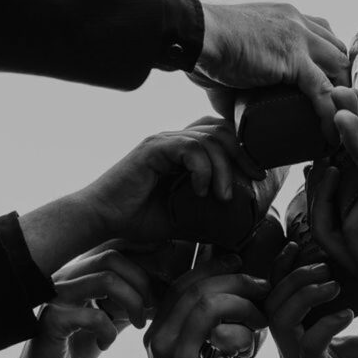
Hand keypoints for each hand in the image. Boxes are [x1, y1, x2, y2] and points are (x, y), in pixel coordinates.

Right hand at [0, 248, 156, 357]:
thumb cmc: (77, 347)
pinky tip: (105, 344)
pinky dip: (109, 331)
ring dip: (132, 302)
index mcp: (79, 272)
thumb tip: (167, 290)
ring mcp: (56, 295)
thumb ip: (132, 301)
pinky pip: (94, 315)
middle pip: (113, 256)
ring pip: (106, 279)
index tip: (164, 286)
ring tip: (138, 325)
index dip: (146, 262)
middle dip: (142, 282)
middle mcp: (65, 276)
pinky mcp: (52, 319)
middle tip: (152, 308)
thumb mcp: (113, 318)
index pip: (116, 247)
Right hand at [81, 116, 265, 242]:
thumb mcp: (181, 218)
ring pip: (210, 138)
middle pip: (222, 128)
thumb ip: (206, 215)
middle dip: (244, 153)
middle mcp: (172, 141)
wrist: (100, 220)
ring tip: (222, 196)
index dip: (243, 149)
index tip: (257, 175)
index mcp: (180, 151)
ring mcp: (162, 142)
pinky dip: (202, 169)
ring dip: (224, 168)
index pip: (220, 133)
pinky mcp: (152, 149)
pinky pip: (190, 148)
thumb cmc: (135, 219)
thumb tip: (236, 228)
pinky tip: (200, 191)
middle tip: (253, 179)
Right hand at [144, 255, 269, 357]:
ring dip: (244, 303)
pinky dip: (247, 332)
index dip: (213, 266)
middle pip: (195, 287)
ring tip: (262, 317)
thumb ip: (196, 326)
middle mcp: (159, 340)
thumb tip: (225, 288)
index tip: (239, 262)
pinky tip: (256, 344)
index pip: (182, 282)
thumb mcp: (186, 357)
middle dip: (235, 279)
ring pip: (208, 305)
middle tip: (262, 286)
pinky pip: (227, 336)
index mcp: (155, 331)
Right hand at [193, 3, 349, 135]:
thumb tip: (233, 119)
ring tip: (338, 124)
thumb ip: (235, 91)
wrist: (195, 35)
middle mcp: (298, 23)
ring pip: (339, 68)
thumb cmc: (204, 48)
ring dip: (342, 97)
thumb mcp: (231, 65)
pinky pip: (323, 91)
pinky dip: (329, 115)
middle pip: (338, 49)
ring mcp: (299, 39)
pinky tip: (330, 135)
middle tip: (335, 110)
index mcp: (286, 17)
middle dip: (341, 80)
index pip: (323, 35)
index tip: (326, 88)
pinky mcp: (294, 60)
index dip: (328, 62)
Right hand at [266, 243, 357, 357]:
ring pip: (282, 320)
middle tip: (323, 262)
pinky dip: (325, 322)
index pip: (279, 295)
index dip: (284, 268)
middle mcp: (293, 350)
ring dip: (304, 294)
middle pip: (272, 302)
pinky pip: (310, 345)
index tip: (299, 244)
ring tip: (333, 282)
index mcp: (301, 336)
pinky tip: (347, 312)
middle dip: (294, 275)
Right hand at [310, 168, 357, 353]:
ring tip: (338, 169)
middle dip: (317, 187)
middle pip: (319, 217)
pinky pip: (354, 233)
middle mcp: (356, 251)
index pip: (331, 209)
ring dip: (327, 197)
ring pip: (325, 228)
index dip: (326, 183)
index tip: (332, 154)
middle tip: (325, 158)